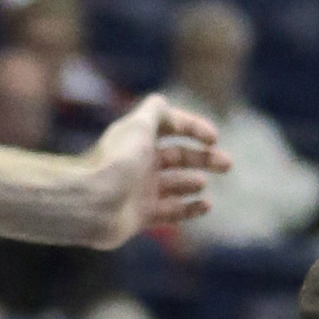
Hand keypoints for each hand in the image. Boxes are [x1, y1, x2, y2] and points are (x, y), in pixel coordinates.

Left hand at [76, 93, 227, 247]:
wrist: (91, 204)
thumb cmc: (117, 162)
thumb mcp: (138, 125)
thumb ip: (155, 110)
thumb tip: (163, 102)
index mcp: (139, 139)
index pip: (171, 127)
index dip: (193, 128)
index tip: (213, 138)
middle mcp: (140, 163)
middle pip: (178, 157)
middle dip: (204, 158)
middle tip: (227, 164)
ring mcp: (140, 190)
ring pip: (175, 184)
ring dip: (193, 181)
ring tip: (202, 182)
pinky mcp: (141, 216)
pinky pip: (171, 211)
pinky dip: (190, 208)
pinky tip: (206, 205)